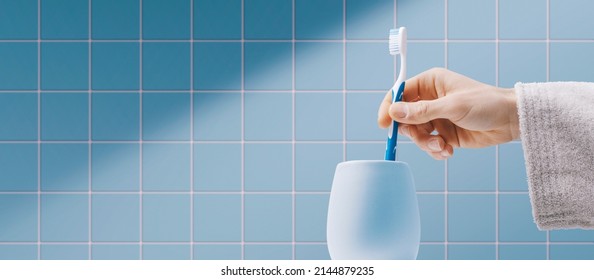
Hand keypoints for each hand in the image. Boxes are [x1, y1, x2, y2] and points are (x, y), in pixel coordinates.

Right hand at [378, 68, 519, 159]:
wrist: (511, 121)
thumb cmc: (486, 104)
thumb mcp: (452, 107)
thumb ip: (422, 111)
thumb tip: (394, 111)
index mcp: (430, 83)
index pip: (400, 94)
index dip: (390, 108)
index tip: (384, 124)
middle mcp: (430, 100)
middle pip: (405, 118)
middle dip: (413, 132)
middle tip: (426, 139)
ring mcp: (436, 117)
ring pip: (416, 134)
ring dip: (426, 144)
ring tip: (443, 147)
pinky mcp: (444, 134)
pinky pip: (429, 144)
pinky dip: (436, 150)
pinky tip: (449, 151)